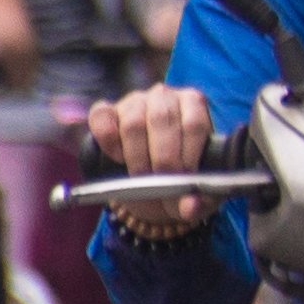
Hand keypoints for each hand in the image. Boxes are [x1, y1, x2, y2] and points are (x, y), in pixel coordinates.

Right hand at [87, 85, 219, 235]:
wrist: (153, 181)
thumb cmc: (181, 178)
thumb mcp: (197, 191)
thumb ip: (200, 200)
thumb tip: (190, 207)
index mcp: (195, 104)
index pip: (194, 124)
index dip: (187, 155)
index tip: (183, 180)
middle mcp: (164, 96)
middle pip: (162, 121)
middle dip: (161, 160)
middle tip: (161, 185)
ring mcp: (134, 100)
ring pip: (133, 122)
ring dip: (136, 156)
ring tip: (142, 177)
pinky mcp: (106, 110)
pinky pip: (102, 117)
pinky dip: (108, 140)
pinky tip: (117, 158)